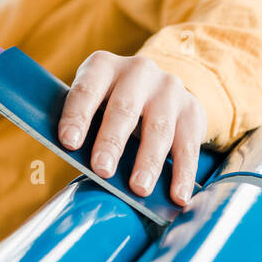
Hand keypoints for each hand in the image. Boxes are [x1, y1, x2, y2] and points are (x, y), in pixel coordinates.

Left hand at [57, 52, 206, 205]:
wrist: (157, 92)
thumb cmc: (110, 105)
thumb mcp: (92, 104)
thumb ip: (82, 126)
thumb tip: (74, 161)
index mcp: (103, 67)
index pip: (87, 89)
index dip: (77, 116)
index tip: (69, 143)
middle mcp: (138, 71)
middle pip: (124, 108)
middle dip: (112, 141)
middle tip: (102, 170)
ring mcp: (168, 89)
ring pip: (159, 128)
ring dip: (148, 161)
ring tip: (139, 188)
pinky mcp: (192, 110)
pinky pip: (188, 145)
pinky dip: (183, 173)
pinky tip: (177, 195)